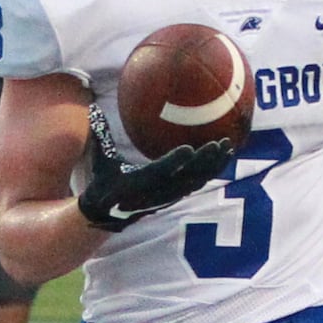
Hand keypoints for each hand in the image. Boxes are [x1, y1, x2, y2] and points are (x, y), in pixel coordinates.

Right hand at [77, 103, 233, 231]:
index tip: (188, 149)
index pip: (159, 172)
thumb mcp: (100, 160)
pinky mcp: (176, 196)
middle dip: (204, 162)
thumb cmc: (104, 182)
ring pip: (197, 181)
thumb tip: (92, 108)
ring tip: (229, 147)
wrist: (108, 214)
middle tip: (219, 143)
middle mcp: (157, 192)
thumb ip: (101, 136)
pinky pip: (198, 183)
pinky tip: (224, 156)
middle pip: (186, 177)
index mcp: (138, 183)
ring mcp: (169, 196)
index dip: (174, 162)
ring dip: (214, 165)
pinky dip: (212, 170)